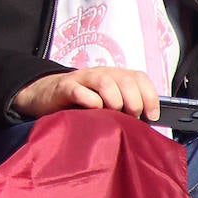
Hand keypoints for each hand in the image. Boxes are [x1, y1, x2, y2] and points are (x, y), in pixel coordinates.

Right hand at [11, 67, 159, 120]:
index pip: (139, 77)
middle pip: (125, 79)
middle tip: (130, 118)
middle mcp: (101, 74)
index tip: (152, 116)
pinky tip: (92, 112)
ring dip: (114, 100)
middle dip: (133, 101)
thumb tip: (144, 124)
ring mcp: (82, 79)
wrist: (44, 95)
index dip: (150, 95)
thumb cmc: (78, 104)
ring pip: (105, 82)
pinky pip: (80, 91)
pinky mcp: (65, 87)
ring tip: (112, 115)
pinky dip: (90, 102)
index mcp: (114, 76)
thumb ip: (122, 109)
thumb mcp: (104, 104)